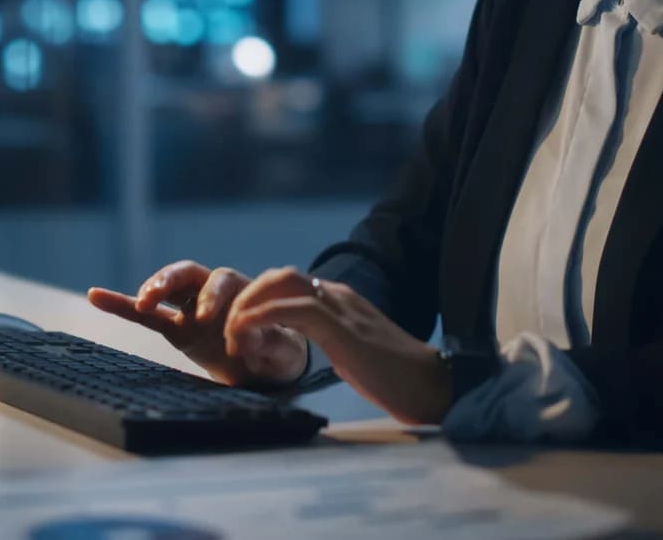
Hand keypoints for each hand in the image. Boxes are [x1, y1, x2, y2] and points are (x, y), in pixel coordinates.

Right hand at [87, 261, 308, 386]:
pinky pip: (146, 314)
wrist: (270, 367)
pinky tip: (95, 295)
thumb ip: (270, 344)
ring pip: (168, 287)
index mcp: (244, 291)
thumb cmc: (280, 353)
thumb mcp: (283, 352)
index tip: (212, 325)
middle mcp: (215, 292)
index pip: (227, 284)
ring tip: (143, 299)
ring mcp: (192, 307)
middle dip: (175, 281)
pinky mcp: (176, 327)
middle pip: (192, 273)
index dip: (217, 300)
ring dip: (154, 288)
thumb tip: (248, 338)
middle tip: (163, 297)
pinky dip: (122, 305)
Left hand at [224, 267, 450, 425]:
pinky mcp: (343, 330)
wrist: (432, 386)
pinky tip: (247, 335)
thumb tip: (310, 349)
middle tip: (229, 332)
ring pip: (282, 283)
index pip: (289, 284)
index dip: (257, 301)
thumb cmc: (397, 378)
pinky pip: (295, 309)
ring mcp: (342, 309)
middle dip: (246, 297)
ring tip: (232, 337)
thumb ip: (333, 342)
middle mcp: (339, 296)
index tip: (239, 332)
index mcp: (342, 301)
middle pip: (280, 275)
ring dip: (248, 306)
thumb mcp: (354, 354)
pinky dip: (262, 316)